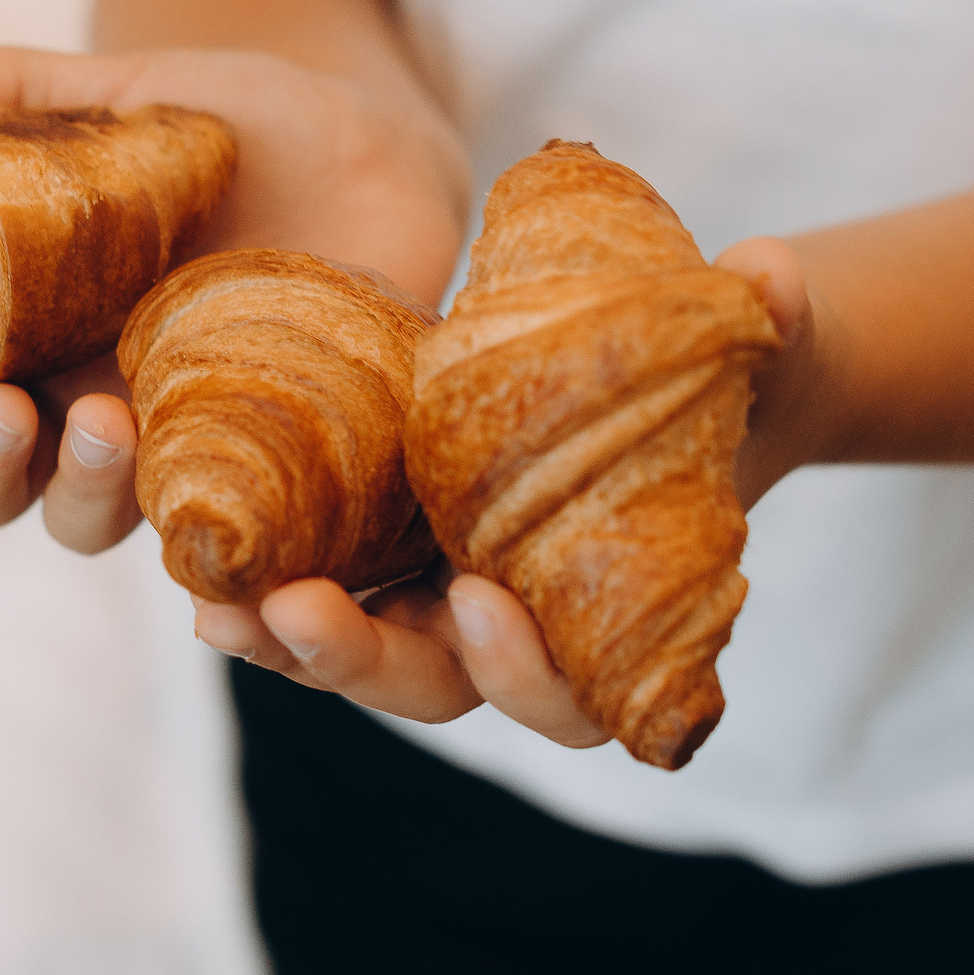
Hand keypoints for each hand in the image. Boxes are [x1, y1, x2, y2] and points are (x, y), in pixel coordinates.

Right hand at [0, 44, 469, 550]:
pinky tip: (216, 516)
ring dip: (83, 492)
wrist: (368, 142)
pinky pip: (224, 535)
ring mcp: (167, 441)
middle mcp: (77, 402)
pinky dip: (211, 552)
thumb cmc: (224, 124)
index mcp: (22, 331)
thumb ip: (10, 90)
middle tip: (8, 411)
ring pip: (92, 519)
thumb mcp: (119, 94)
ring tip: (112, 422)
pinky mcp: (260, 464)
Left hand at [194, 236, 833, 746]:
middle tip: (301, 615)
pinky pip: (320, 588)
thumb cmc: (741, 374)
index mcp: (615, 620)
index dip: (526, 671)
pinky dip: (262, 595)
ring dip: (284, 642)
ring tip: (217, 609)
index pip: (571, 697)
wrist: (687, 368)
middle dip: (363, 662)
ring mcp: (444, 593)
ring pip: (358, 653)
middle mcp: (521, 629)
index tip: (478, 601)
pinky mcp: (391, 544)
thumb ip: (775, 320)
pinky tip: (198, 574)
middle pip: (435, 687)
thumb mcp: (765, 344)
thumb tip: (772, 278)